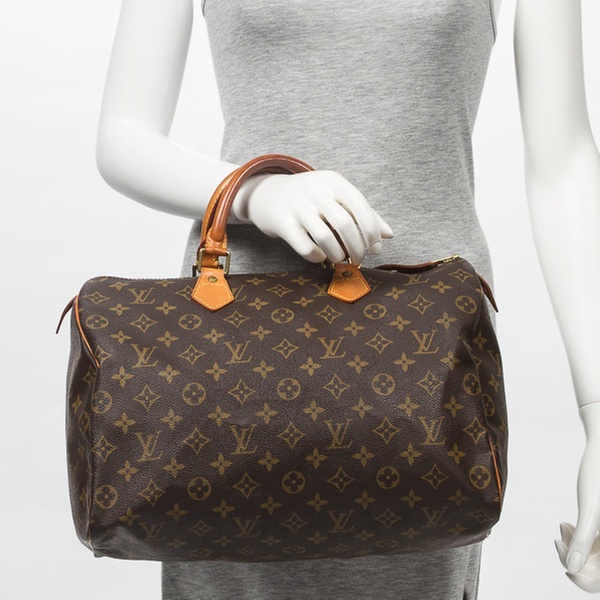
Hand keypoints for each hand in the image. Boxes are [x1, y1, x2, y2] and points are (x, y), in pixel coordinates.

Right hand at [232, 170, 393, 264]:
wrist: (267, 194)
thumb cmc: (311, 198)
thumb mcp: (336, 196)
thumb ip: (363, 213)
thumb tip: (389, 235)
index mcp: (333, 181)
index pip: (361, 207)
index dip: (372, 232)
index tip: (375, 248)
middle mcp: (316, 191)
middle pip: (345, 225)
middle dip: (357, 248)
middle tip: (359, 259)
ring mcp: (298, 207)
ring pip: (326, 239)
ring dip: (338, 255)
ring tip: (340, 259)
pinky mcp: (283, 224)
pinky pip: (306, 247)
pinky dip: (317, 257)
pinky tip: (320, 257)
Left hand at [555, 404, 599, 591]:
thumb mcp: (592, 508)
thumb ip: (583, 539)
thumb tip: (572, 570)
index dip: (583, 582)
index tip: (566, 566)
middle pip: (597, 574)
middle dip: (575, 560)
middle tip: (559, 541)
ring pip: (593, 560)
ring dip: (574, 548)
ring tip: (563, 529)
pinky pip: (594, 545)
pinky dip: (578, 538)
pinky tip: (565, 524)